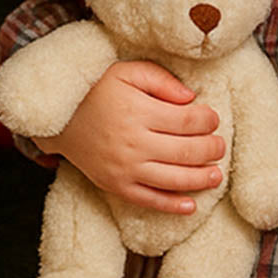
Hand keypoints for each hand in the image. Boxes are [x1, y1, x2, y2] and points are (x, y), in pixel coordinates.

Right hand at [33, 60, 225, 214]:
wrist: (57, 118)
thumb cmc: (97, 90)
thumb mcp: (128, 72)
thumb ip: (161, 80)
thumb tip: (191, 97)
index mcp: (138, 112)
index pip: (186, 120)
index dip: (207, 120)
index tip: (214, 119)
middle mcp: (132, 143)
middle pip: (184, 151)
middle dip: (210, 150)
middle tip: (220, 146)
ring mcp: (123, 168)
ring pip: (172, 179)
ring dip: (199, 179)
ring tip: (216, 175)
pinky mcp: (114, 185)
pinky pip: (147, 200)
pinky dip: (171, 206)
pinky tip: (191, 206)